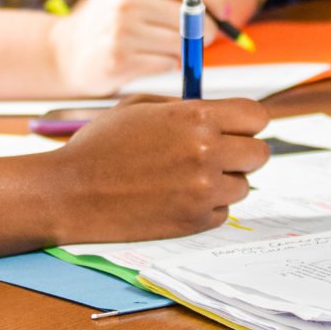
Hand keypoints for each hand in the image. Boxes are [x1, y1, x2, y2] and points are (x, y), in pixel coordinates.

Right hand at [44, 96, 270, 240]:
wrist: (70, 192)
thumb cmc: (102, 145)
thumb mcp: (141, 108)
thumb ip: (186, 108)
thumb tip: (220, 114)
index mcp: (196, 118)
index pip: (256, 116)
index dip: (247, 122)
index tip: (236, 128)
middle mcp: (207, 153)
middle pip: (259, 154)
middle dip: (241, 152)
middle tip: (217, 155)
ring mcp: (203, 191)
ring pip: (243, 185)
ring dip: (223, 181)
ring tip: (186, 177)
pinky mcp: (194, 222)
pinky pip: (222, 212)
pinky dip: (207, 206)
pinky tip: (175, 197)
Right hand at [49, 0, 213, 95]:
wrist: (66, 52)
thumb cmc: (106, 18)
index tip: (225, 13)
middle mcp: (128, 1)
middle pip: (193, 15)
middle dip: (208, 31)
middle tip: (204, 39)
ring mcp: (122, 31)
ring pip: (182, 43)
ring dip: (186, 51)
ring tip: (171, 49)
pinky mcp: (120, 60)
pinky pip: (166, 63)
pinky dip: (169, 65)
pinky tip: (153, 61)